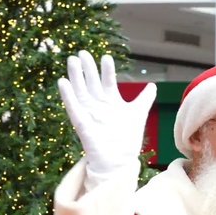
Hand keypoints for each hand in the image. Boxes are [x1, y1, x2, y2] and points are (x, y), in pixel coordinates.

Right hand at [58, 50, 156, 180]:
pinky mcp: (81, 123)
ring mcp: (89, 113)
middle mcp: (98, 106)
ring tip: (72, 60)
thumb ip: (144, 99)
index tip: (106, 57)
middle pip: (91, 83)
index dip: (106, 70)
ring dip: (75, 76)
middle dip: (87, 68)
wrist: (119, 161)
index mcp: (111, 102)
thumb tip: (152, 85)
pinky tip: (62, 82)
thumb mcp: (138, 114)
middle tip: (82, 52)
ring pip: (80, 91)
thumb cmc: (126, 139)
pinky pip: (73, 107)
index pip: (107, 82)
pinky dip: (67, 95)